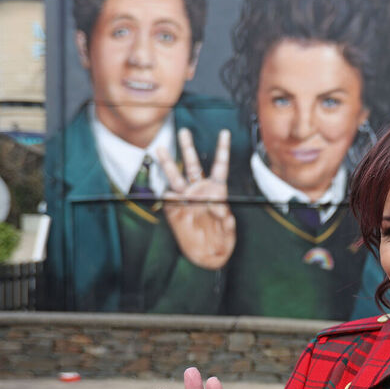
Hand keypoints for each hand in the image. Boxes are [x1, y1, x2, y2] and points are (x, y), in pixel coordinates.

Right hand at [159, 128, 235, 269]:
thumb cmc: (222, 241)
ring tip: (160, 150)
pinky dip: (167, 196)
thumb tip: (216, 203)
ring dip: (168, 164)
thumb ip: (225, 217)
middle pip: (193, 166)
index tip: (224, 133)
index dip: (222, 150)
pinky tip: (168, 196)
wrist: (207, 257)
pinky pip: (168, 199)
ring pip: (175, 177)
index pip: (219, 167)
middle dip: (187, 148)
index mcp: (216, 191)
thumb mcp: (228, 230)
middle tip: (184, 132)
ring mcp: (185, 200)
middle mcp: (199, 191)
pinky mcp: (173, 211)